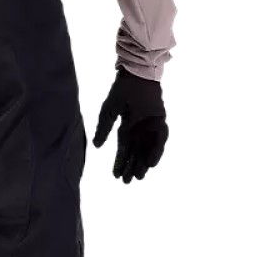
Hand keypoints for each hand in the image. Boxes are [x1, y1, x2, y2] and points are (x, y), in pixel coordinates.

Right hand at [92, 69, 168, 183]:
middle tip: (128, 182)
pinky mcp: (160, 121)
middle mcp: (139, 130)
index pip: (123, 150)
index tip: (116, 176)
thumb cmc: (122, 90)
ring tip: (140, 176)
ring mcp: (151, 126)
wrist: (137, 74)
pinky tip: (152, 163)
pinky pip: (160, 140)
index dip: (120, 163)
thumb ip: (103, 129)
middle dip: (132, 167)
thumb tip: (96, 146)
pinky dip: (156, 152)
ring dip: (144, 163)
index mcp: (127, 128)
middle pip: (136, 153)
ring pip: (148, 149)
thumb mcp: (108, 111)